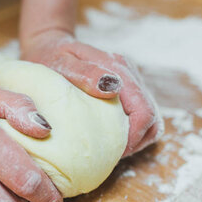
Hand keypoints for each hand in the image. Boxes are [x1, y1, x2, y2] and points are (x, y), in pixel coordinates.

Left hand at [21, 29, 161, 156]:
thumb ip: (86, 73)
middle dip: (136, 141)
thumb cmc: (50, 57)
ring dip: (136, 138)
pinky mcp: (126, 91)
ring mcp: (130, 82)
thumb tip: (113, 86)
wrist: (48, 46)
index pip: (144, 112)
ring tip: (111, 149)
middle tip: (109, 154)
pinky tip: (109, 138)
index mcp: (118, 69)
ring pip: (150, 121)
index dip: (133, 137)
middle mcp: (130, 75)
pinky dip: (130, 132)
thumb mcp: (62, 62)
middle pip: (152, 119)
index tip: (110, 150)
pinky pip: (139, 117)